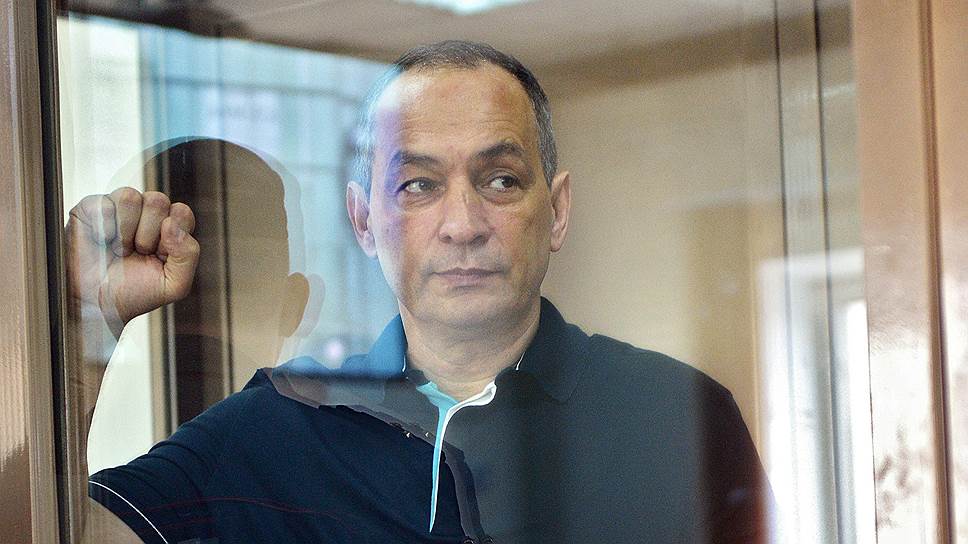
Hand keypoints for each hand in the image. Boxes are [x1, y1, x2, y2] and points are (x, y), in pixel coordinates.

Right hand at [66, 187, 198, 337]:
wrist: (95, 304)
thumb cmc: (134, 293)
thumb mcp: (174, 284)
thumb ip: (188, 254)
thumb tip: (172, 223)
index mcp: (169, 228)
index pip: (181, 213)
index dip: (172, 236)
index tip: (159, 256)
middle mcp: (146, 214)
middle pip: (158, 201)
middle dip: (148, 235)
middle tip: (137, 254)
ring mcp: (118, 209)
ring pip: (131, 197)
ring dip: (126, 232)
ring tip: (119, 250)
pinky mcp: (92, 208)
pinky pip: (104, 203)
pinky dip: (104, 229)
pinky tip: (102, 242)